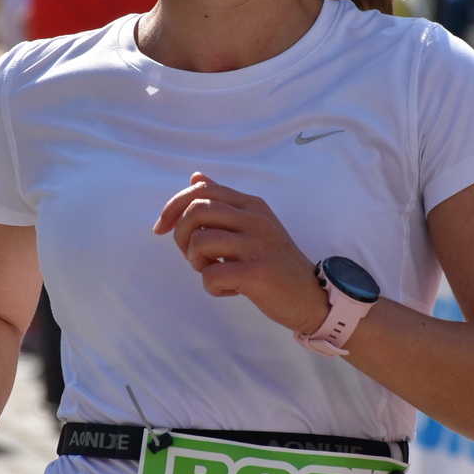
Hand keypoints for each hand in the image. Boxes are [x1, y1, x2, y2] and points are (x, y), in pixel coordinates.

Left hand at [153, 172, 329, 335]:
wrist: (311, 295)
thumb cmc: (275, 261)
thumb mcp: (253, 224)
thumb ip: (224, 201)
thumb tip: (195, 177)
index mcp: (251, 205)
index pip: (201, 190)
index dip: (172, 208)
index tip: (161, 228)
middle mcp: (255, 219)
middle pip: (196, 211)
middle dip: (180, 236)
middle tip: (193, 256)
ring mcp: (257, 245)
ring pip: (200, 242)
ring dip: (196, 262)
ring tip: (213, 271)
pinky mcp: (256, 273)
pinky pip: (211, 275)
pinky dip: (213, 286)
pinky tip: (231, 289)